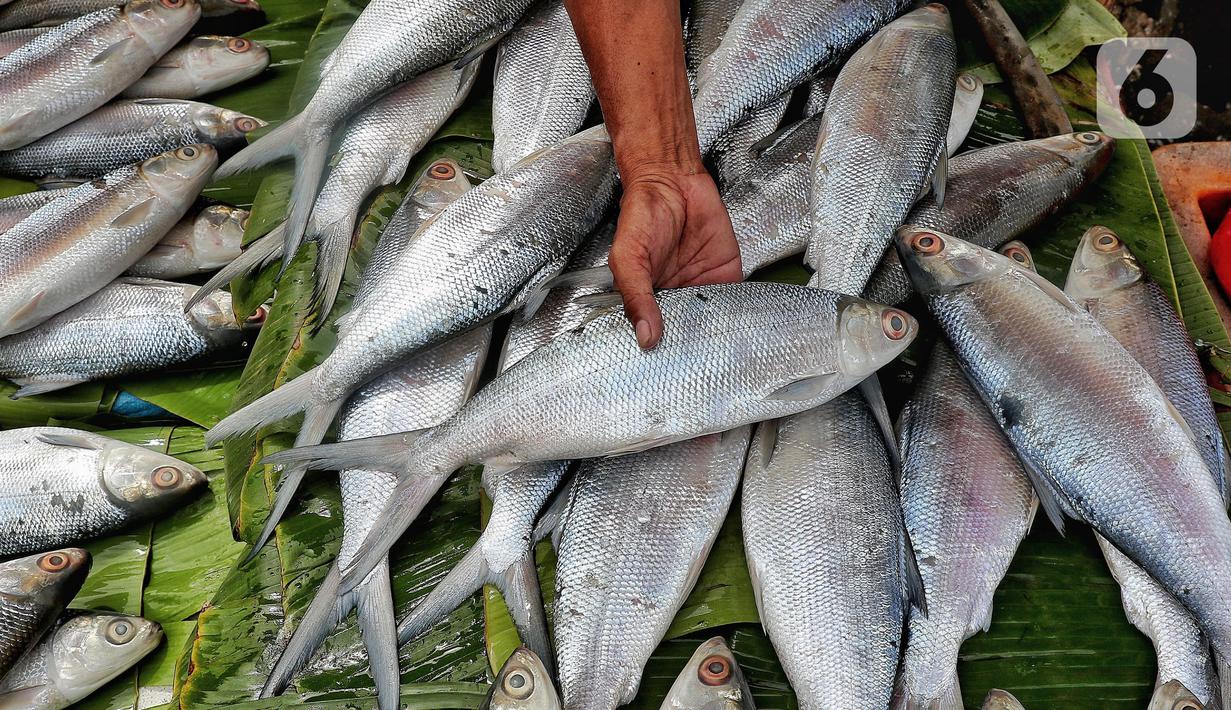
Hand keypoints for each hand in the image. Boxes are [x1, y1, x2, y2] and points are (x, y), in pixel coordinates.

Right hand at [609, 168, 742, 349]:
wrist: (670, 180)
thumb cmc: (642, 215)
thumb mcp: (628, 258)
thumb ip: (636, 296)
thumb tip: (646, 337)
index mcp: (649, 298)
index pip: (656, 333)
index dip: (663, 349)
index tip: (667, 366)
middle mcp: (676, 294)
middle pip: (687, 331)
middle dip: (693, 346)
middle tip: (696, 363)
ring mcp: (703, 285)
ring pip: (714, 319)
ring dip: (718, 331)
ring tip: (717, 349)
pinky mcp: (727, 272)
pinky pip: (737, 298)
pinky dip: (739, 310)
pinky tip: (736, 322)